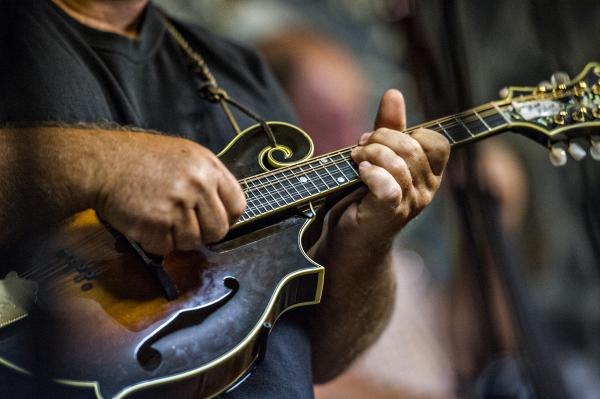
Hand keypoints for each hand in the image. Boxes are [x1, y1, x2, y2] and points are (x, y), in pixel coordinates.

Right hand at [93, 132, 245, 254]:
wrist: (102, 162)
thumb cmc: (140, 159)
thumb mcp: (185, 156)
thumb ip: (208, 179)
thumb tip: (225, 209)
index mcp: (208, 167)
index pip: (237, 205)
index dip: (226, 217)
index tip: (213, 220)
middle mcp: (197, 185)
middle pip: (219, 230)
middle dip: (203, 233)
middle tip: (184, 225)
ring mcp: (178, 204)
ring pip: (194, 243)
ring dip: (177, 239)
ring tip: (161, 219)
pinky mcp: (156, 223)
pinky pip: (167, 248)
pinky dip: (155, 242)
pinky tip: (146, 223)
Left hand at [329, 89, 449, 247]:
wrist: (350, 240)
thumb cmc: (363, 198)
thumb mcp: (378, 157)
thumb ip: (389, 128)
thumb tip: (394, 93)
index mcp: (428, 175)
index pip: (437, 142)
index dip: (409, 133)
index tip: (381, 138)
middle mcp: (426, 190)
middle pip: (413, 147)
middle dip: (381, 139)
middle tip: (360, 147)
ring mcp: (410, 204)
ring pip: (398, 163)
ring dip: (370, 154)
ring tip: (355, 159)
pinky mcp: (390, 213)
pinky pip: (387, 184)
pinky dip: (369, 173)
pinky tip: (359, 173)